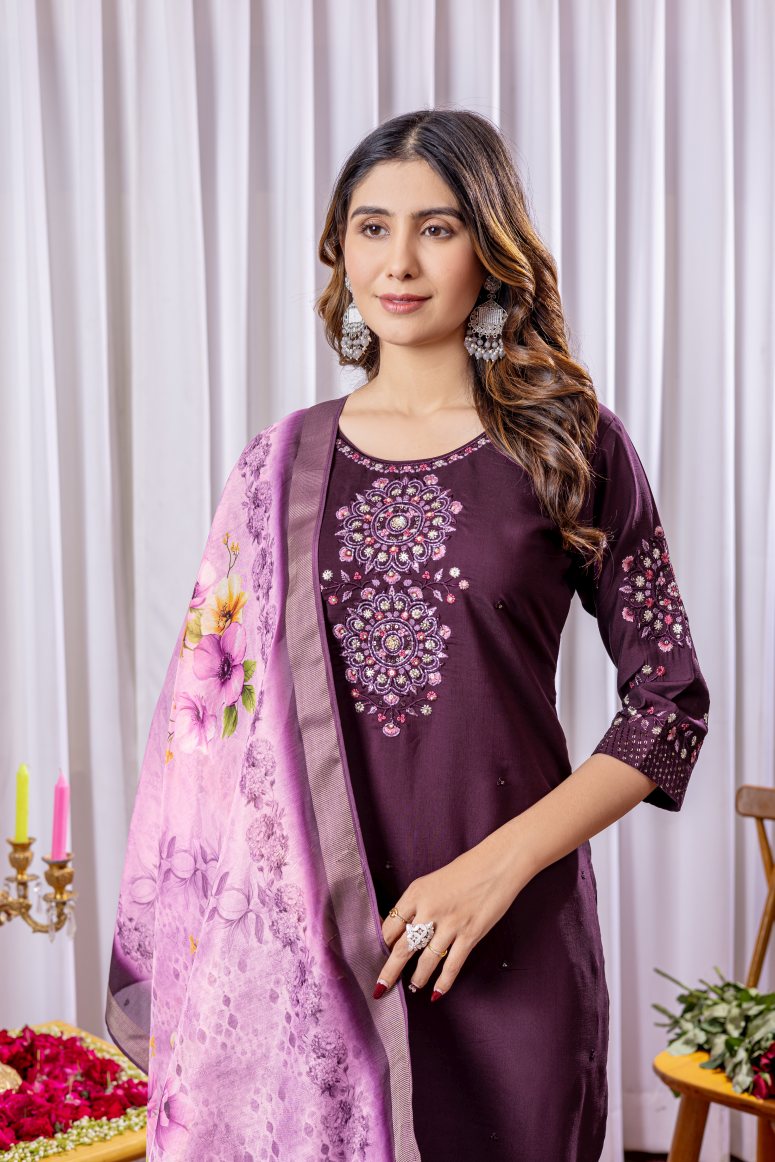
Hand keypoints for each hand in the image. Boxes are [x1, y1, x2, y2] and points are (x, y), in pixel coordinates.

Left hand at [373, 835, 530, 1000]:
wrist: (498, 864)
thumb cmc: (466, 870)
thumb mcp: (432, 881)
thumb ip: (417, 904)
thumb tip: (404, 927)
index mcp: (416, 893)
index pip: (390, 926)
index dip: (384, 944)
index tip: (382, 954)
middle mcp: (429, 909)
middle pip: (402, 947)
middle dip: (389, 972)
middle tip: (380, 989)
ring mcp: (450, 923)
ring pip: (426, 960)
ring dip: (417, 978)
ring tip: (412, 988)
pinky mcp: (470, 934)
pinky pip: (453, 964)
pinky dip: (444, 981)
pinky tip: (437, 993)